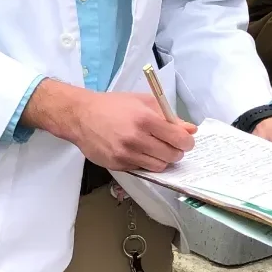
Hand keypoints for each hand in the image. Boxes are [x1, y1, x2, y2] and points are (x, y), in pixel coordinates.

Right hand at [22, 80, 195, 170]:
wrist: (81, 116)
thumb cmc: (113, 106)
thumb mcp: (143, 102)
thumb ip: (169, 116)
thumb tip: (191, 129)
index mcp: (145, 119)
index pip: (179, 139)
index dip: (187, 142)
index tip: (185, 140)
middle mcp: (136, 138)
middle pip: (171, 156)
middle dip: (176, 152)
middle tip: (171, 146)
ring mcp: (125, 154)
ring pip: (158, 166)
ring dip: (162, 160)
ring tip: (155, 149)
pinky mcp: (117, 165)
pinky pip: (141, 169)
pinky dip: (145, 163)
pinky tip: (138, 151)